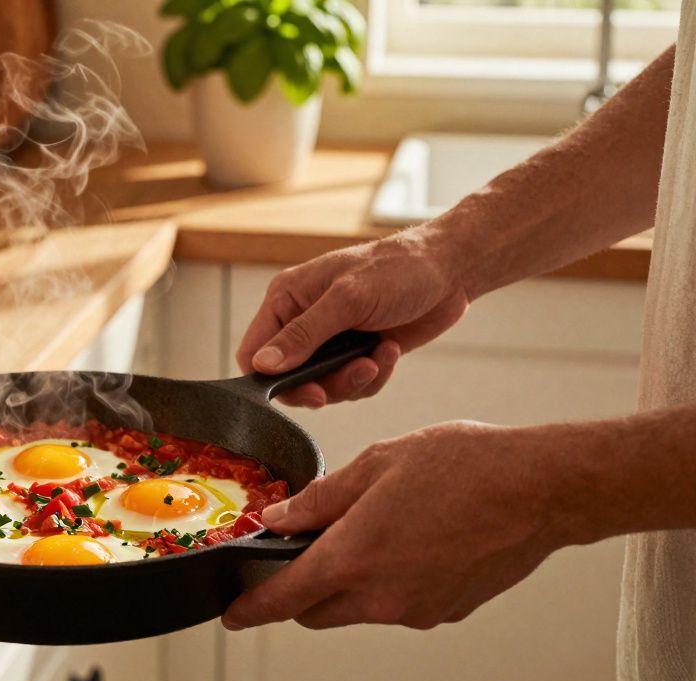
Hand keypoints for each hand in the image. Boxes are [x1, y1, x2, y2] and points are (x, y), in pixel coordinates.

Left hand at [221, 420, 568, 629]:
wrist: (541, 488)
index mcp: (355, 558)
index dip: (251, 609)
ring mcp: (417, 609)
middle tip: (308, 547)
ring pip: (358, 608)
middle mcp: (383, 596)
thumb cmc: (466, 467)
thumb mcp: (375, 464)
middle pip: (317, 611)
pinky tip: (410, 538)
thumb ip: (320, 498)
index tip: (234, 614)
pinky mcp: (446, 611)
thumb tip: (280, 519)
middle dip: (301, 588)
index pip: (284, 599)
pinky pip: (398, 603)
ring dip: (350, 580)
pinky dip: (388, 581)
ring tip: (376, 526)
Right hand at [235, 230, 469, 406]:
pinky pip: (352, 386)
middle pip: (289, 378)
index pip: (253, 352)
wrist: (449, 271)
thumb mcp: (347, 300)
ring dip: (353, 380)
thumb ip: (303, 336)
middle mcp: (303, 322)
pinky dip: (373, 376)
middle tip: (354, 375)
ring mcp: (331, 341)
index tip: (305, 390)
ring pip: (323, 387)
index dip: (270, 378)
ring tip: (378, 358)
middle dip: (323, 384)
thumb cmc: (397, 269)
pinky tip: (389, 351)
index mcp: (287, 300)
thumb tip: (263, 365)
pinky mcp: (357, 354)